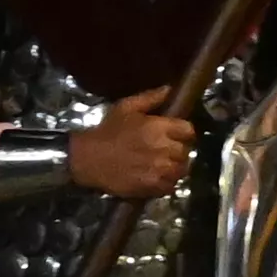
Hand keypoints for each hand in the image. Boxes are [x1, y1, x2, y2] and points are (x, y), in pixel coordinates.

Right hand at [65, 91, 193, 197]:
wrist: (88, 158)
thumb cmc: (107, 131)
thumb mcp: (126, 107)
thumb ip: (150, 98)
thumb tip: (169, 89)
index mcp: (158, 127)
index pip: (188, 130)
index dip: (184, 133)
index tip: (177, 135)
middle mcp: (162, 148)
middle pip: (185, 151)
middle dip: (178, 150)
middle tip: (167, 150)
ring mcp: (158, 169)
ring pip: (181, 170)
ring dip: (175, 167)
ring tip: (164, 165)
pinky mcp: (151, 186)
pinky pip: (170, 186)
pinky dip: (167, 183)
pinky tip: (157, 177)